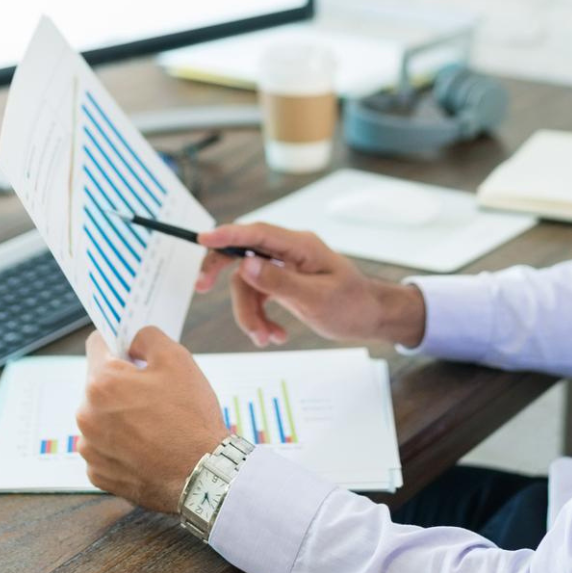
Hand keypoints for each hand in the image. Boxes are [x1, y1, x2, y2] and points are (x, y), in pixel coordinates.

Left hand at [75, 328, 225, 514]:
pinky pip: (104, 449)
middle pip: (99, 384)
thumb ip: (147, 336)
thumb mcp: (178, 359)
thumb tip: (132, 339)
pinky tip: (146, 447)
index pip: (98, 344)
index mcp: (101, 382)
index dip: (119, 343)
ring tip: (153, 425)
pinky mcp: (98, 474)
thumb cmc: (191, 418)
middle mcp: (86, 415)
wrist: (204, 476)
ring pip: (101, 417)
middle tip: (154, 394)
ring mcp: (90, 448)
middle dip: (122, 384)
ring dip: (119, 416)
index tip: (133, 353)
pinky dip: (120, 446)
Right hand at [193, 222, 426, 348]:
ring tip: (266, 339)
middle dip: (222, 274)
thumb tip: (245, 266)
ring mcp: (285, 266)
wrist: (371, 318)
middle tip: (200, 287)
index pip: (257, 233)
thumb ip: (280, 282)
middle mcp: (290, 251)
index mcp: (301, 246)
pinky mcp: (283, 282)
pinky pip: (258, 296)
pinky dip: (261, 318)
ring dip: (250, 314)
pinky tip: (275, 336)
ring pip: (248, 284)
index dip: (228, 234)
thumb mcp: (316, 299)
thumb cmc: (352, 306)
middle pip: (243, 254)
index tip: (202, 239)